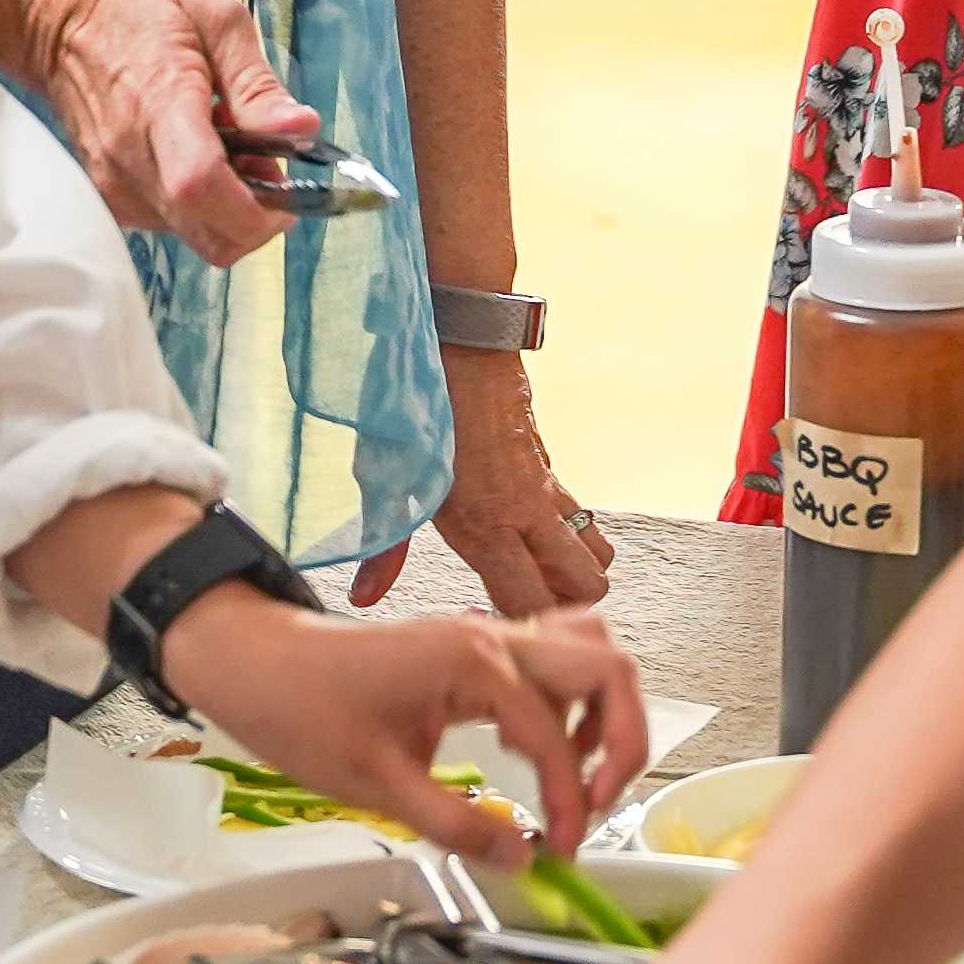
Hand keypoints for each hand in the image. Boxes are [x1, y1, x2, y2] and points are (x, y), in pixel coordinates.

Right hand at [21, 0, 313, 261]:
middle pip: (203, 233)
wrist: (57, 8)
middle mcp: (128, 156)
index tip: (289, 195)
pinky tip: (200, 153)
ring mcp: (111, 178)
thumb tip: (303, 130)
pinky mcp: (105, 189)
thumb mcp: (217, 17)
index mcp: (160, 104)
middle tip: (268, 166)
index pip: (201, 188)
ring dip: (227, 209)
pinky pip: (166, 221)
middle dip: (254, 219)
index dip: (255, 211)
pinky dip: (197, 204)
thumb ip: (257, 84)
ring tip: (232, 147)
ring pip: (190, 234)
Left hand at [158, 585, 645, 861]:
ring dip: (603, 711)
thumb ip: (455, 824)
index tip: (557, 851)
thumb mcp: (375, 785)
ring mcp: (487, 635)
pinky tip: (542, 747)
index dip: (569, 804)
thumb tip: (518, 858)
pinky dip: (570, 700)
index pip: (555, 739)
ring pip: (588, 651)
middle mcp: (493, 638)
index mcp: (473, 665)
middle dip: (623, 741)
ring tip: (579, 773)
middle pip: (607, 666)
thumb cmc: (301, 709)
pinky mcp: (476, 647)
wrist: (255, 663)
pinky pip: (554, 657)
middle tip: (595, 805)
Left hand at [355, 351, 613, 614]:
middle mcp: (528, 511)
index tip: (492, 630)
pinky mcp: (550, 462)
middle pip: (587, 587)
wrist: (460, 333)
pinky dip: (567, 532)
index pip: (532, 605)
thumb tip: (365, 595)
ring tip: (535, 573)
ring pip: (598, 551)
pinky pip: (579, 512)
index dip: (521, 629)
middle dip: (565, 606)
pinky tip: (528, 529)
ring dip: (575, 568)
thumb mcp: (385, 477)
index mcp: (487, 524)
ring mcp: (547, 486)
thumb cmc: (415, 403)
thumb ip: (383, 545)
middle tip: (524, 605)